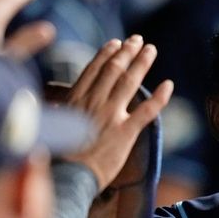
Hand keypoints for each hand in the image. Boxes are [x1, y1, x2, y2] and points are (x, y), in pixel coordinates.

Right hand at [63, 35, 172, 190]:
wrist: (68, 177)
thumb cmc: (56, 157)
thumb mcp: (49, 126)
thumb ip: (55, 111)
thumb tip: (50, 105)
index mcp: (75, 99)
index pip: (94, 69)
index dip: (106, 54)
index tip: (116, 43)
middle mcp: (94, 102)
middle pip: (114, 69)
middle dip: (127, 52)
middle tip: (137, 40)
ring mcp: (111, 115)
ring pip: (129, 82)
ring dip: (142, 63)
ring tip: (151, 50)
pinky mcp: (125, 131)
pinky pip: (147, 110)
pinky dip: (159, 97)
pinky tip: (169, 85)